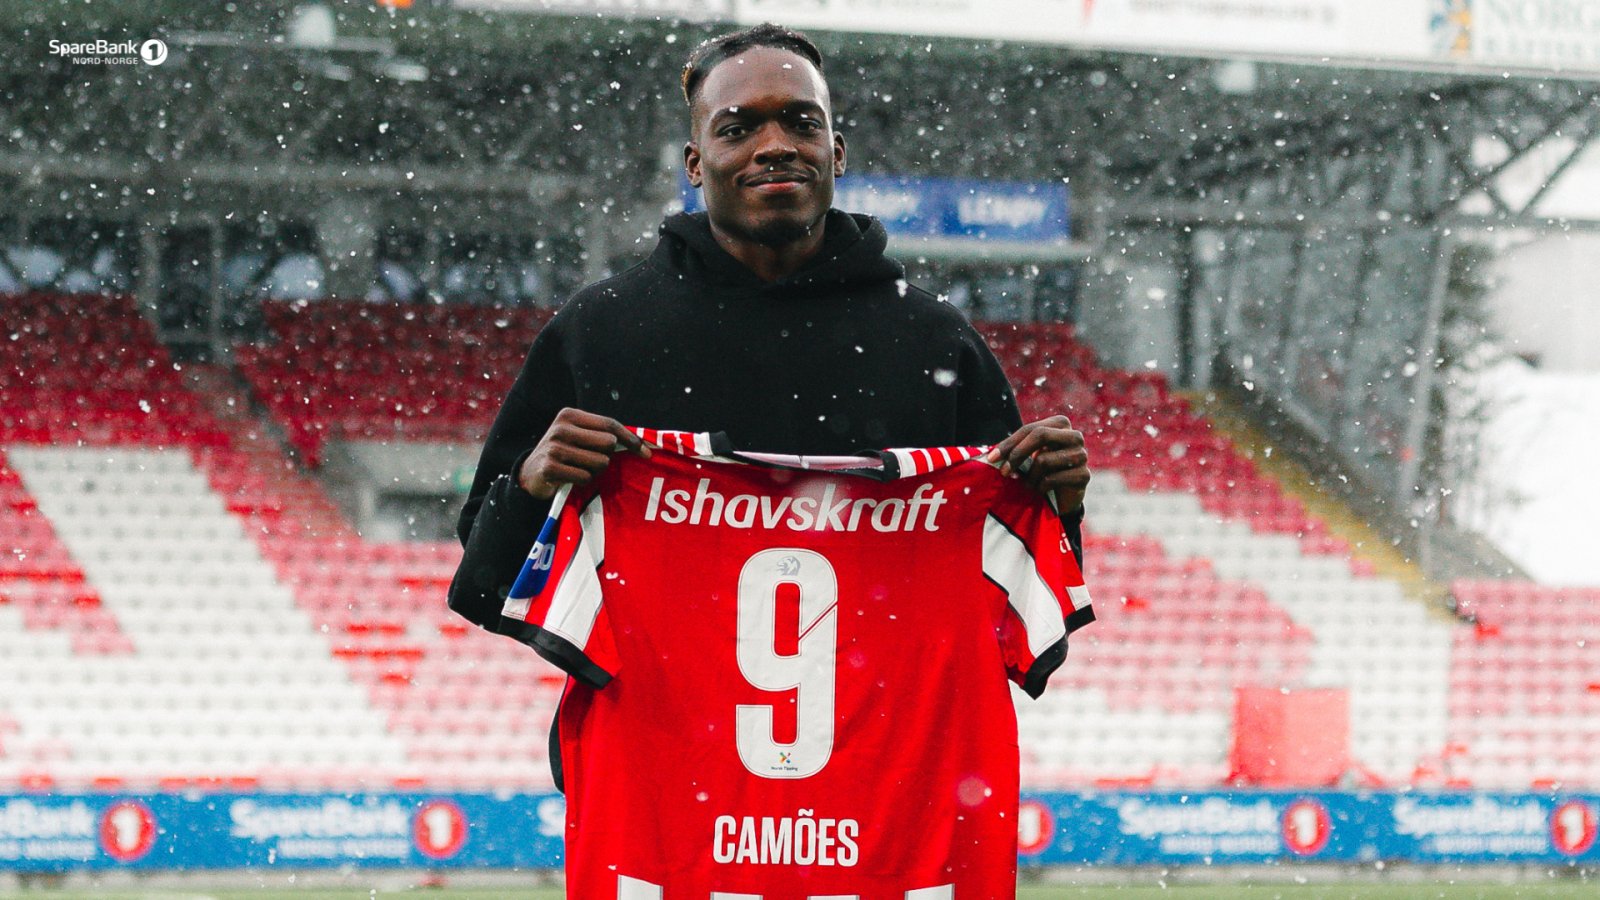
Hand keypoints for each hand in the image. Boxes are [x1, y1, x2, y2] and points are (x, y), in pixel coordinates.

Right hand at [517, 408, 650, 499]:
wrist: (530, 473)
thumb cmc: (564, 454)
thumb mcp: (580, 437)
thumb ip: (604, 436)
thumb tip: (642, 445)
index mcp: (570, 415)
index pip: (609, 424)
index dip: (630, 438)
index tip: (645, 452)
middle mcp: (560, 428)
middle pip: (607, 444)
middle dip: (606, 456)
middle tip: (591, 461)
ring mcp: (554, 447)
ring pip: (599, 462)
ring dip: (594, 471)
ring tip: (579, 469)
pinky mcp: (549, 467)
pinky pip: (585, 477)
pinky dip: (582, 481)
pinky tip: (570, 478)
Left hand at [984, 415, 1090, 512]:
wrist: (1061, 497)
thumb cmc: (1041, 471)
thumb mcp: (1028, 456)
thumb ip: (1014, 450)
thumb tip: (989, 456)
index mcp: (1060, 424)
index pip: (1031, 429)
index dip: (1010, 443)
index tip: (992, 459)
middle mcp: (1075, 436)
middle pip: (1040, 435)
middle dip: (1017, 454)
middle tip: (1004, 472)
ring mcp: (1082, 455)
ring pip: (1044, 460)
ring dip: (1029, 477)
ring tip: (1028, 484)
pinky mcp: (1084, 475)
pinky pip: (1052, 479)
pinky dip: (1040, 487)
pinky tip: (1041, 490)